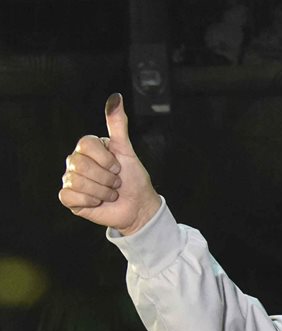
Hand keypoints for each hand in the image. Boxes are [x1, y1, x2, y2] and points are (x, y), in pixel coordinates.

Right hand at [59, 93, 158, 235]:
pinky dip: (90, 200)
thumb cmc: (133, 178)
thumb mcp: (127, 150)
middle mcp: (75, 161)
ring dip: (102, 191)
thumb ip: (118, 124)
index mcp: (87, 148)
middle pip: (82, 164)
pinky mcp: (69, 197)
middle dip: (107, 177)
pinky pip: (70, 195)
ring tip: (110, 192)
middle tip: (116, 182)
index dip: (106, 159)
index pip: (86, 144)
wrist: (137, 206)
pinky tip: (98, 201)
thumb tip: (115, 97)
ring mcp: (70, 179)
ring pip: (78, 181)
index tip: (118, 167)